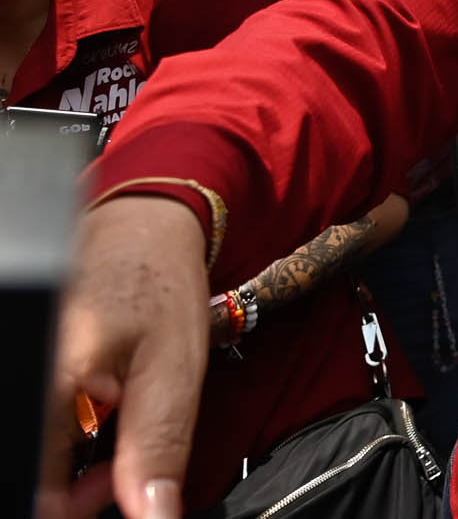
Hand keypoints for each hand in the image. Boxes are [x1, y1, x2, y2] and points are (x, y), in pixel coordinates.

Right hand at [38, 196, 210, 518]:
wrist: (138, 227)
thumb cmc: (157, 286)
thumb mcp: (175, 371)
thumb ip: (157, 450)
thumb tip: (153, 517)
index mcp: (49, 380)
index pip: (37, 491)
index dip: (75, 508)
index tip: (114, 494)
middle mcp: (24, 370)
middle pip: (29, 476)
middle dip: (68, 491)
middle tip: (118, 467)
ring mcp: (23, 366)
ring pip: (30, 455)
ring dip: (61, 469)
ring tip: (106, 431)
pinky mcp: (25, 367)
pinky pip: (34, 428)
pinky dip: (54, 443)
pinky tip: (84, 421)